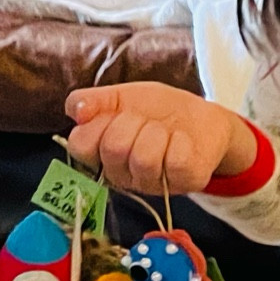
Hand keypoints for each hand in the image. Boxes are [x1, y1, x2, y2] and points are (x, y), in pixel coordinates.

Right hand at [65, 82, 256, 195]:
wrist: (203, 116)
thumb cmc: (157, 110)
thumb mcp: (122, 97)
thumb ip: (94, 101)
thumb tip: (76, 110)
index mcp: (102, 154)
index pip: (80, 145)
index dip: (97, 124)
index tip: (114, 114)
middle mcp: (122, 175)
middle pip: (113, 148)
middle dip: (132, 122)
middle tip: (146, 120)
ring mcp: (153, 183)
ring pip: (143, 158)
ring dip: (157, 133)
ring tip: (166, 131)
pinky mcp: (185, 183)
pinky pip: (175, 161)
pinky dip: (181, 142)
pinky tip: (183, 141)